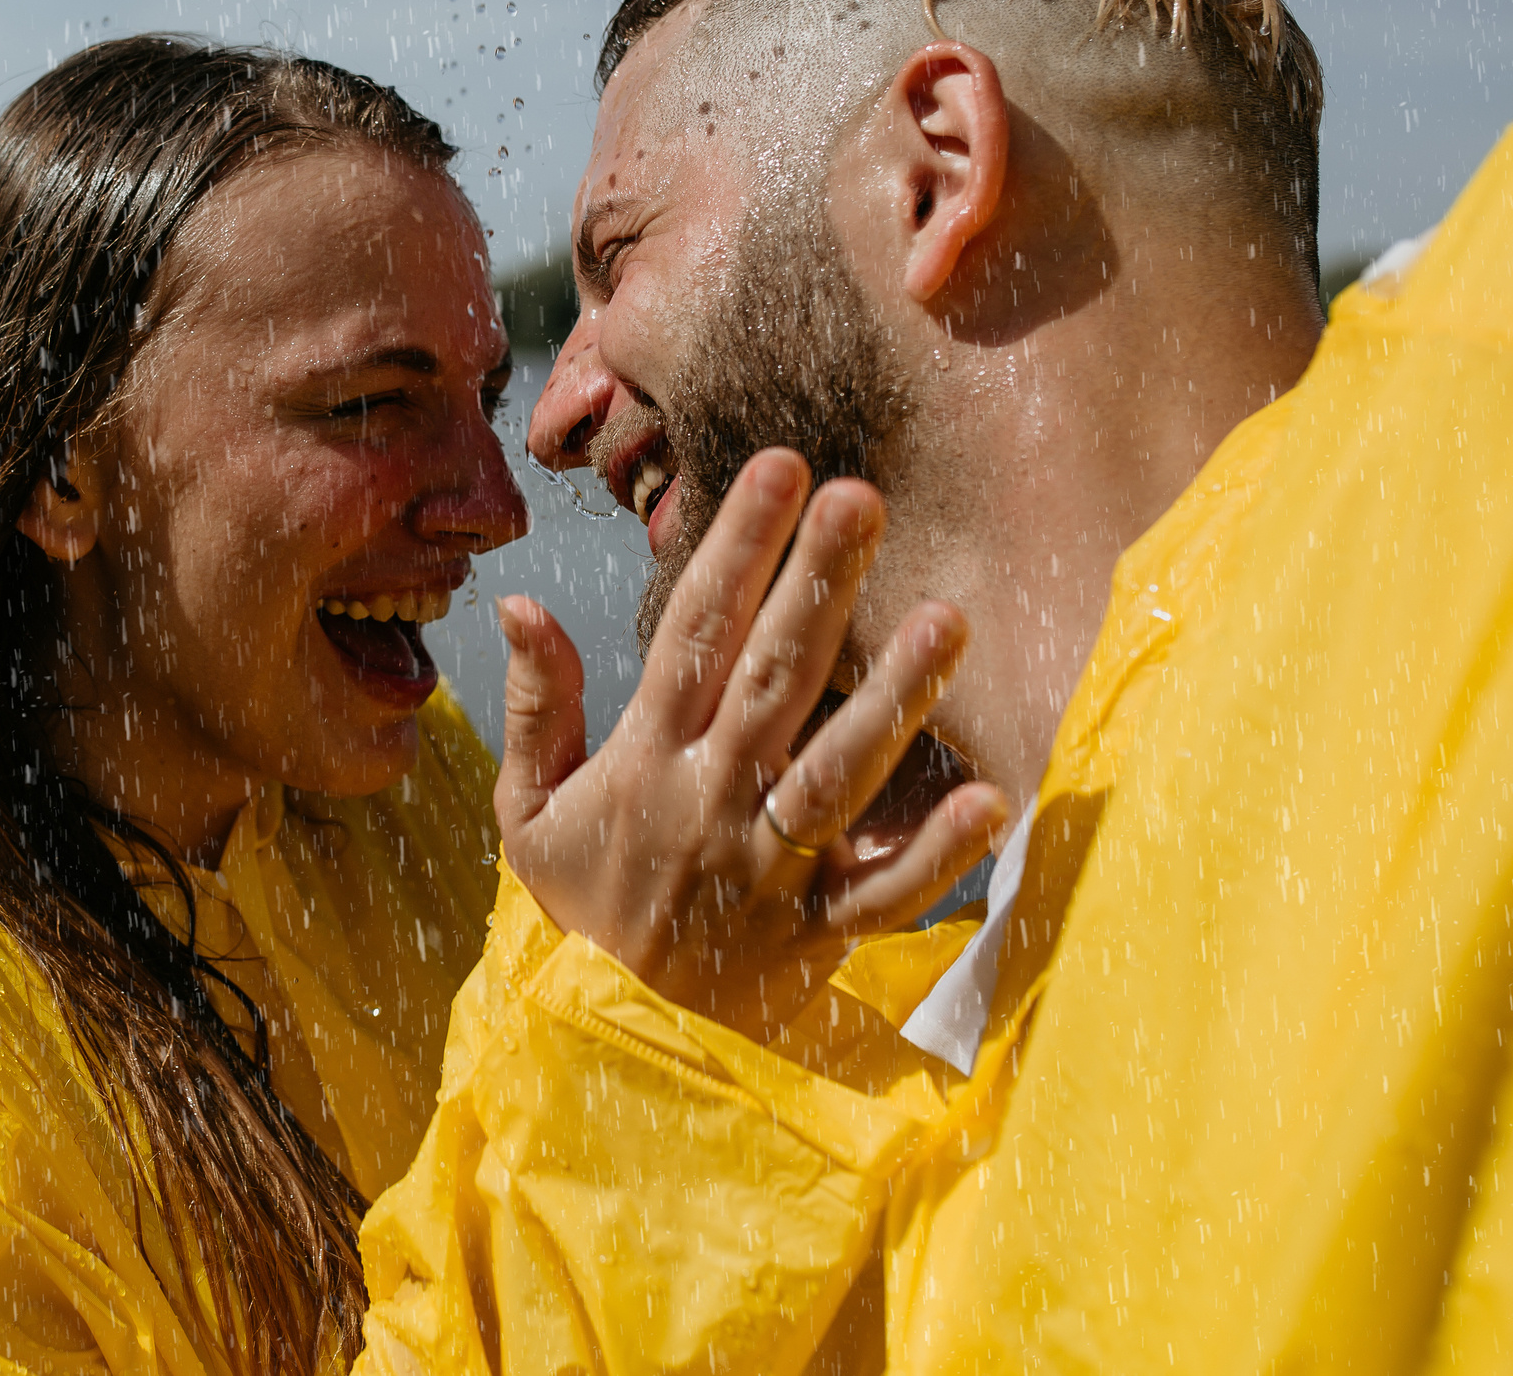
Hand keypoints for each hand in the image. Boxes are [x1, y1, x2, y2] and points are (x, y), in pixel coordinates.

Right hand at [494, 448, 1007, 1037]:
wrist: (604, 1044)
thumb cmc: (581, 909)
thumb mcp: (526, 810)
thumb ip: (534, 706)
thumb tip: (522, 603)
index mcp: (644, 763)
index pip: (693, 636)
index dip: (736, 549)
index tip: (779, 469)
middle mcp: (709, 804)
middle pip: (772, 682)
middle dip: (817, 584)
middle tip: (862, 496)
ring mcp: (768, 869)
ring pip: (835, 775)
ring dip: (890, 698)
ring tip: (947, 620)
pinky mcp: (815, 934)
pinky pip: (880, 894)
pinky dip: (933, 855)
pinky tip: (990, 799)